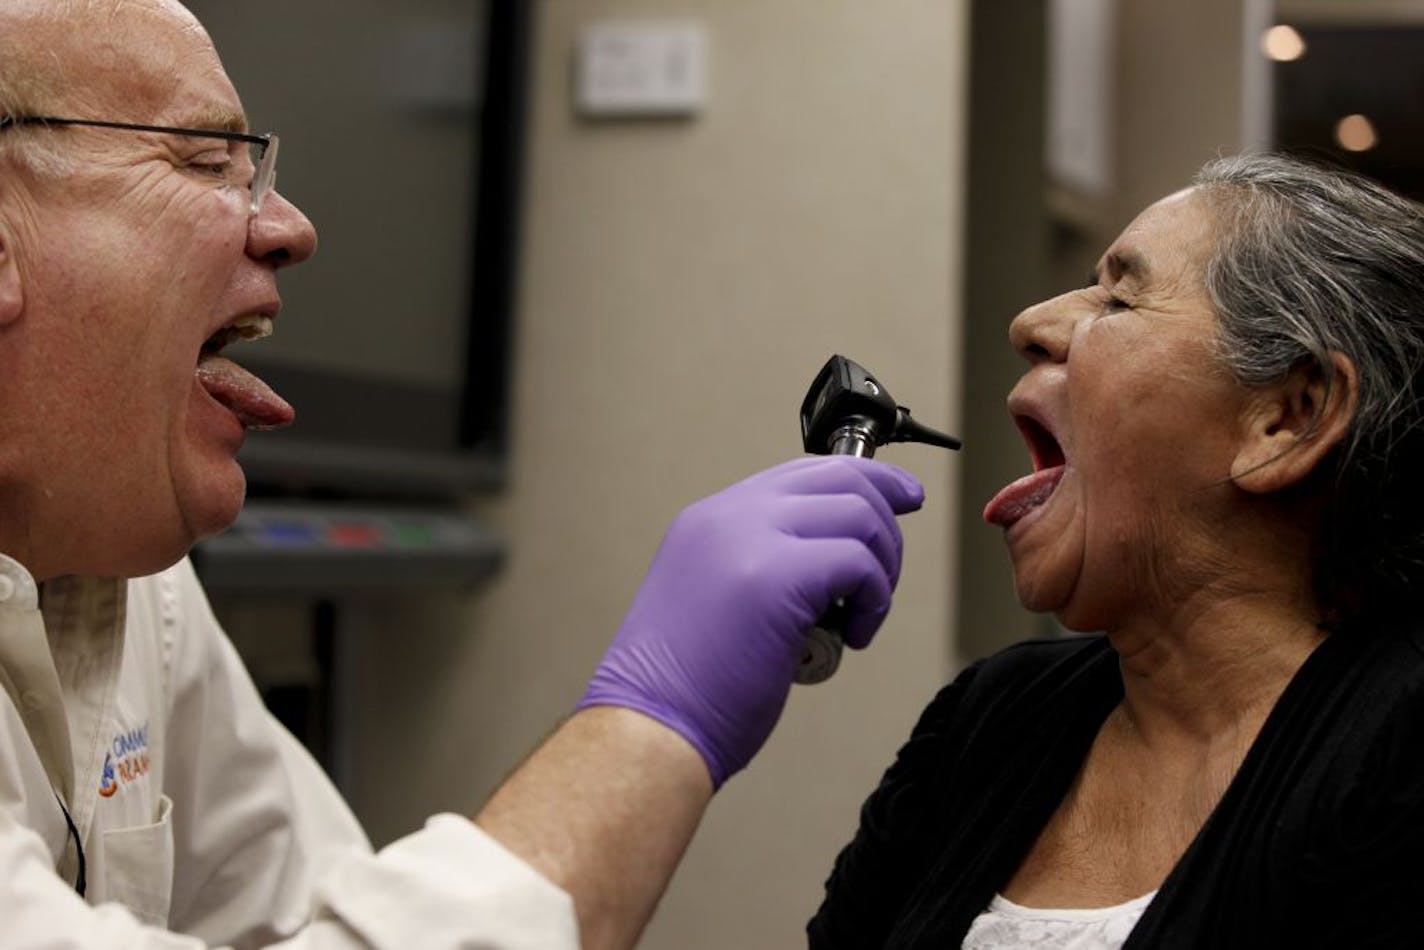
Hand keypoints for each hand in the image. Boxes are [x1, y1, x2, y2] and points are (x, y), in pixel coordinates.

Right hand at [577, 456, 924, 786]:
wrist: (648, 729)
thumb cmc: (684, 692)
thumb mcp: (714, 602)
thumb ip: (759, 569)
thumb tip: (826, 570)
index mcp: (709, 521)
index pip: (801, 473)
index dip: (863, 481)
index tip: (898, 500)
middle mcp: (728, 517)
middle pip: (839, 477)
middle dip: (887, 514)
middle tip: (894, 567)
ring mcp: (750, 540)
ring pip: (858, 514)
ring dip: (882, 566)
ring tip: (862, 616)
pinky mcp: (777, 577)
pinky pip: (859, 563)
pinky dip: (875, 598)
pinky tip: (855, 635)